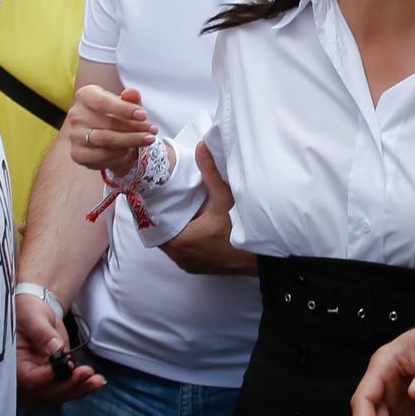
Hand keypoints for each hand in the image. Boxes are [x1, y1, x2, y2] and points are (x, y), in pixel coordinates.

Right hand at [14, 291, 104, 403]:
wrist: (34, 312)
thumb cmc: (27, 310)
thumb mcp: (33, 316)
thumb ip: (42, 333)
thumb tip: (56, 348)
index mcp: (12, 364)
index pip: (30, 379)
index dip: (51, 376)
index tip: (69, 366)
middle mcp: (23, 377)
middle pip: (46, 391)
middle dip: (69, 385)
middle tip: (88, 373)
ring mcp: (38, 379)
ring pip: (58, 393)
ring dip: (79, 389)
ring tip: (97, 380)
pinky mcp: (51, 378)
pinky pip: (65, 387)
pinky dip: (80, 386)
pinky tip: (95, 381)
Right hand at [64, 85, 157, 174]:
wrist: (103, 135)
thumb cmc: (115, 114)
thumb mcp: (125, 104)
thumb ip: (130, 99)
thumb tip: (133, 93)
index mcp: (85, 96)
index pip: (102, 102)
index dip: (124, 109)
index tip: (144, 115)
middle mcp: (76, 115)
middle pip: (107, 123)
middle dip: (134, 128)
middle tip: (152, 130)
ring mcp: (74, 135)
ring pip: (106, 140)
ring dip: (130, 141)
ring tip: (148, 140)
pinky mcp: (77, 154)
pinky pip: (101, 156)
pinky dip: (119, 154)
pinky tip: (131, 150)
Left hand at [159, 145, 255, 275]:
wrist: (260, 260)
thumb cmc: (240, 232)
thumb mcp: (224, 200)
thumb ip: (210, 174)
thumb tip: (201, 148)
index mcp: (179, 242)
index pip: (153, 224)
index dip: (154, 209)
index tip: (156, 196)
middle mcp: (179, 257)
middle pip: (163, 232)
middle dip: (166, 216)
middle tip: (169, 199)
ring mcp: (188, 264)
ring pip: (173, 243)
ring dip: (176, 228)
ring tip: (180, 210)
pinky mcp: (197, 267)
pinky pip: (184, 251)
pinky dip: (186, 239)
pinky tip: (194, 225)